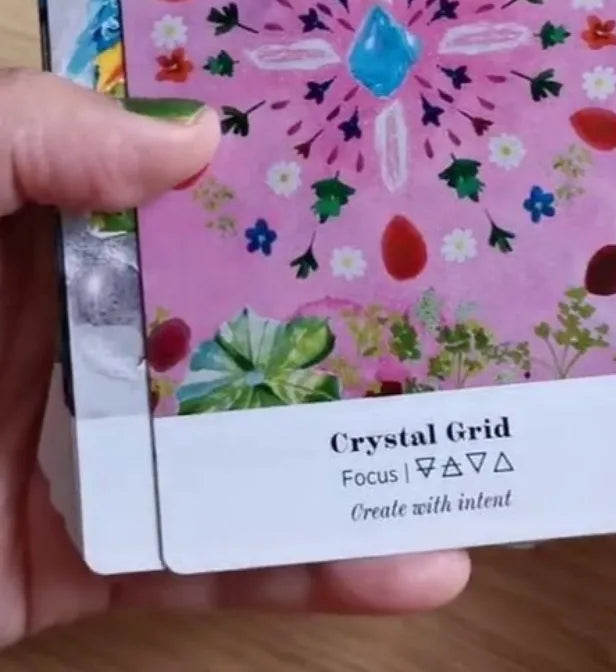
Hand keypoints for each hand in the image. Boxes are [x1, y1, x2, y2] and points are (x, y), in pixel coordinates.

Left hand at [0, 71, 468, 645]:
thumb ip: (21, 141)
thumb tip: (197, 135)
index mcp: (49, 223)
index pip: (197, 178)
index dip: (293, 153)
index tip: (398, 137)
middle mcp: (88, 322)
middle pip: (257, 307)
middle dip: (369, 303)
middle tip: (482, 288)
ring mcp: (97, 439)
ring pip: (262, 439)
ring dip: (375, 453)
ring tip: (484, 446)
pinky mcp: (91, 554)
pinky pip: (219, 559)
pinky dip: (314, 565)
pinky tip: (411, 562)